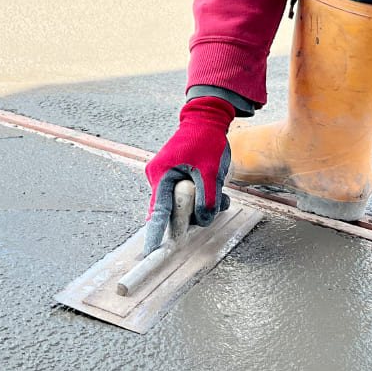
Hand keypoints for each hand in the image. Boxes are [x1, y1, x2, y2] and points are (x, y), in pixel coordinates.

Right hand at [143, 96, 234, 254]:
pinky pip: (187, 197)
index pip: (158, 211)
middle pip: (173, 211)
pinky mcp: (177, 177)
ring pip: (183, 205)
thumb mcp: (210, 171)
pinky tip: (217, 192)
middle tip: (215, 204)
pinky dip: (202, 198)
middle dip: (194, 214)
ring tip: (221, 195)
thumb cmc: (206, 140)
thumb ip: (207, 199)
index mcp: (162, 175)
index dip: (155, 233)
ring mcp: (167, 177)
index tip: (150, 252)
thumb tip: (203, 221)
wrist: (206, 118)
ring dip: (202, 206)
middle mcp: (160, 178)